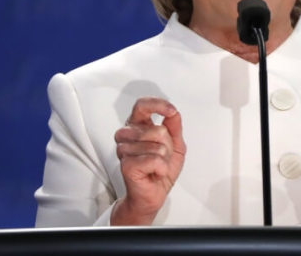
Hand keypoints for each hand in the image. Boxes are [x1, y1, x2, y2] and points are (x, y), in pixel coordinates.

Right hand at [111, 97, 185, 224]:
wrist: (153, 194)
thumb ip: (174, 127)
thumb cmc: (160, 169)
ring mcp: (124, 150)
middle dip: (168, 145)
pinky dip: (161, 168)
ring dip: (165, 159)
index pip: (142, 105)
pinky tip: (155, 172)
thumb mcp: (175, 145)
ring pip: (158, 146)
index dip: (158, 105)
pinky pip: (154, 160)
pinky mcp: (126, 165)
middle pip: (157, 129)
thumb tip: (173, 113)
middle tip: (162, 157)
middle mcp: (127, 135)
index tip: (171, 111)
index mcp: (137, 126)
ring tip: (157, 166)